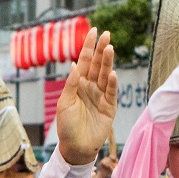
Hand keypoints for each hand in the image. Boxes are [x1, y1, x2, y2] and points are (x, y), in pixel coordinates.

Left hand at [55, 27, 117, 165]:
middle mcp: (90, 87)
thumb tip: (75, 63)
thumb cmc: (66, 125)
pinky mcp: (109, 108)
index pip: (84, 61)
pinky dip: (113, 84)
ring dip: (107, 63)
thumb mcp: (65, 103)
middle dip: (101, 49)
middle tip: (106, 34)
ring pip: (105, 76)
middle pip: (97, 65)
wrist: (75, 147)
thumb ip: (71, 84)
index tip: (94, 30)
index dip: (88, 46)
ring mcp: (101, 96)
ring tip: (109, 48)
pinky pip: (111, 93)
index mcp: (78, 84)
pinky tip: (113, 74)